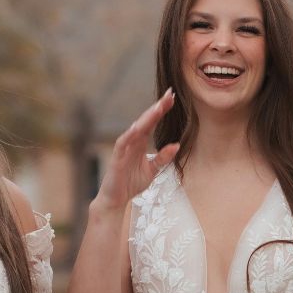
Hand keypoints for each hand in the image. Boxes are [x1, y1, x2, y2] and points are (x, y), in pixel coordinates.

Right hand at [94, 89, 179, 211]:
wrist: (116, 198)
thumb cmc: (132, 182)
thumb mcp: (153, 170)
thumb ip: (163, 158)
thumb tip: (176, 145)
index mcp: (140, 142)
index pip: (152, 122)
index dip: (161, 110)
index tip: (172, 97)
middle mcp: (132, 142)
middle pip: (145, 121)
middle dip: (157, 107)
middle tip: (169, 94)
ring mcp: (124, 148)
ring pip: (135, 129)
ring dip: (146, 118)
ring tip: (158, 107)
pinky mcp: (116, 158)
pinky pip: (122, 144)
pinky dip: (129, 135)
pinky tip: (137, 127)